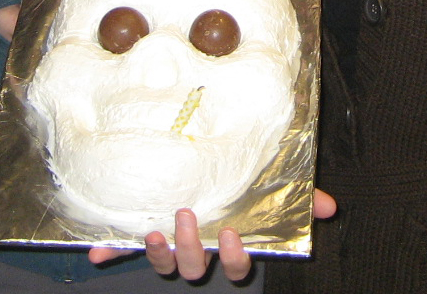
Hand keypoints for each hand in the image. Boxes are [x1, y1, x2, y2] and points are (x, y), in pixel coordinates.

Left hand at [87, 191, 337, 281]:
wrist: (191, 159)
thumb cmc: (239, 178)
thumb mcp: (267, 182)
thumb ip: (297, 195)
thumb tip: (330, 206)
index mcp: (228, 239)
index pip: (235, 264)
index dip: (234, 257)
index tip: (233, 234)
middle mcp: (198, 246)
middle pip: (195, 267)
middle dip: (191, 249)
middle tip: (188, 217)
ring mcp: (168, 242)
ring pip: (164, 264)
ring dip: (158, 253)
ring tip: (155, 230)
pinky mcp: (140, 232)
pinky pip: (122, 248)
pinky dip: (110, 250)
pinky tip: (96, 249)